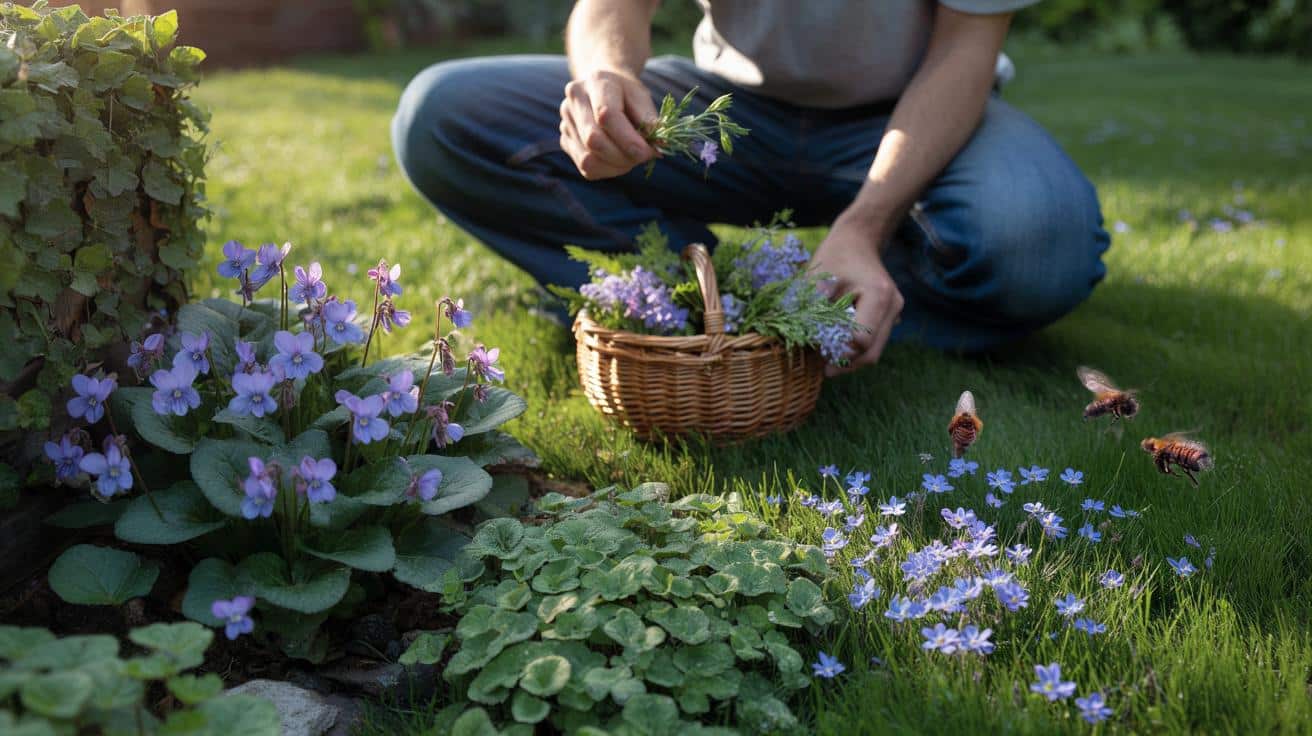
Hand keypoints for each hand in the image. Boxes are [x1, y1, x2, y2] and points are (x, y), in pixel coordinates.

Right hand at [559, 69, 658, 179]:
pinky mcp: (565, 141)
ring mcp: (565, 121)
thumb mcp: (642, 98)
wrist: (602, 88)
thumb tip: (660, 145)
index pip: (606, 115)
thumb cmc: (626, 93)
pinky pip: (586, 168)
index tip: (649, 152)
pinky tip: (618, 160)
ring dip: (616, 166)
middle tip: (643, 156)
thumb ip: (650, 120)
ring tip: (631, 157)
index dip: (628, 139)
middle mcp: (574, 100)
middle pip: (594, 139)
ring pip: (589, 159)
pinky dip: (608, 170)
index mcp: (596, 82)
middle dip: (623, 156)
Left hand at [810, 214, 903, 375]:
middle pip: (871, 353)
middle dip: (845, 363)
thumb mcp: (818, 280)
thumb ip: (814, 312)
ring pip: (874, 351)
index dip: (837, 351)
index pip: (860, 340)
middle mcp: (893, 306)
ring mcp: (895, 313)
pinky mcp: (890, 317)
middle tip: (821, 368)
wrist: (857, 240)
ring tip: (825, 359)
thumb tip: (808, 344)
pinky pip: (874, 342)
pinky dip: (856, 349)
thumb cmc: (834, 257)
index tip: (816, 353)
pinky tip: (836, 345)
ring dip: (850, 359)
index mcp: (879, 295)